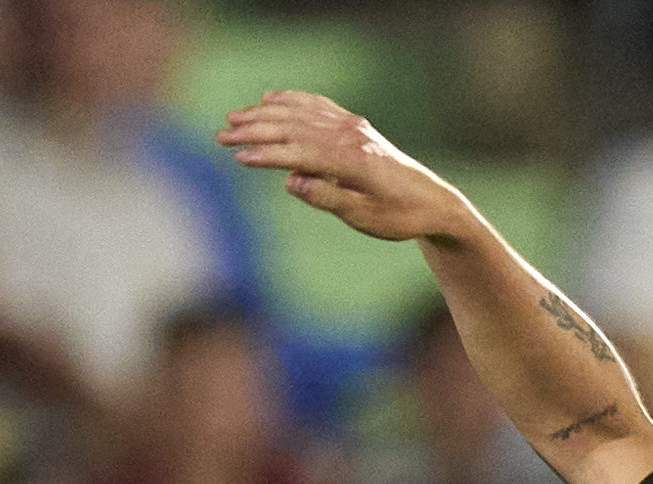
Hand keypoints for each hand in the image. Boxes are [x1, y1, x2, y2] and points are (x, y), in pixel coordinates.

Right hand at [216, 91, 476, 244]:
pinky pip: (318, 106)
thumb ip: (325, 197)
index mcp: (350, 161)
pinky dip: (293, 100)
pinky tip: (272, 98)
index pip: (299, 153)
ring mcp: (353, 127)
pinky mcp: (355, 126)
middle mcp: (350, 136)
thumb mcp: (362, 216)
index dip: (266, 154)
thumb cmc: (397, 217)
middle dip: (255, 129)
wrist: (431, 202)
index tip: (237, 157)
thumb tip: (290, 182)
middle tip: (221, 134)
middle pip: (294, 127)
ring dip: (266, 113)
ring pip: (302, 113)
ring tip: (235, 117)